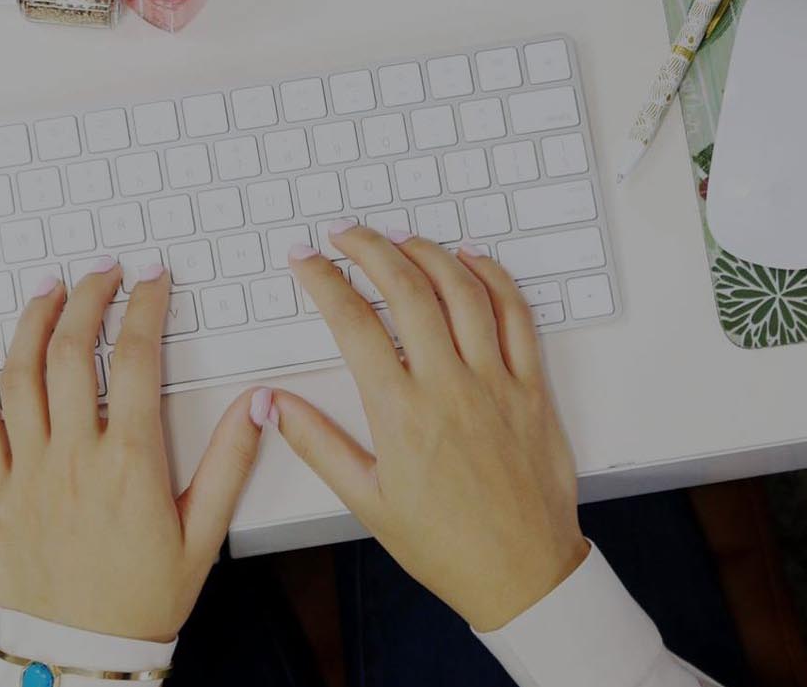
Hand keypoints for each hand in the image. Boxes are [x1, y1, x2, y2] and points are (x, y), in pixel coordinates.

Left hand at [0, 258, 266, 642]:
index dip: (145, 307)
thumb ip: (231, 461)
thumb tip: (260, 403)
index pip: (136, 359)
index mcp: (130, 462)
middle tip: (103, 272)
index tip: (153, 279)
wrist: (82, 653)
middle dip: (88, 298)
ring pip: (21, 374)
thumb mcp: (204, 534)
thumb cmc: (142, 599)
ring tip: (50, 288)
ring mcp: (28, 471)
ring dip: (33, 320)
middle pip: (72, 351)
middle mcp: (74, 457)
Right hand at [271, 225, 586, 630]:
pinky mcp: (531, 388)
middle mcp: (449, 387)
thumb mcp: (367, 501)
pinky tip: (472, 260)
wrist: (520, 573)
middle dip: (370, 248)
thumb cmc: (446, 545)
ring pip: (463, 291)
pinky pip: (517, 315)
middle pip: (407, 290)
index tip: (306, 259)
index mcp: (401, 414)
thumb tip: (274, 404)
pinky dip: (494, 278)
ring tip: (399, 237)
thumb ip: (318, 443)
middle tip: (346, 233)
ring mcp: (496, 383)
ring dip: (428, 252)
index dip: (324, 280)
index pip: (353, 324)